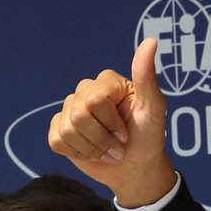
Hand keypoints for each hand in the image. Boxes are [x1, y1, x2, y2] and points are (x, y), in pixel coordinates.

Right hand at [47, 39, 176, 207]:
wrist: (136, 168)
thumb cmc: (148, 138)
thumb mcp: (154, 110)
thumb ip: (147, 78)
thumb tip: (150, 42)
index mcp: (107, 82)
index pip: (95, 100)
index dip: (111, 123)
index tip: (127, 134)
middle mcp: (86, 91)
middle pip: (78, 115)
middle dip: (102, 139)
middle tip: (119, 147)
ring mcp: (70, 109)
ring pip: (66, 130)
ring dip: (92, 149)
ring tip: (108, 152)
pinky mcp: (60, 128)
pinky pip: (56, 140)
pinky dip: (77, 153)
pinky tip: (92, 153)